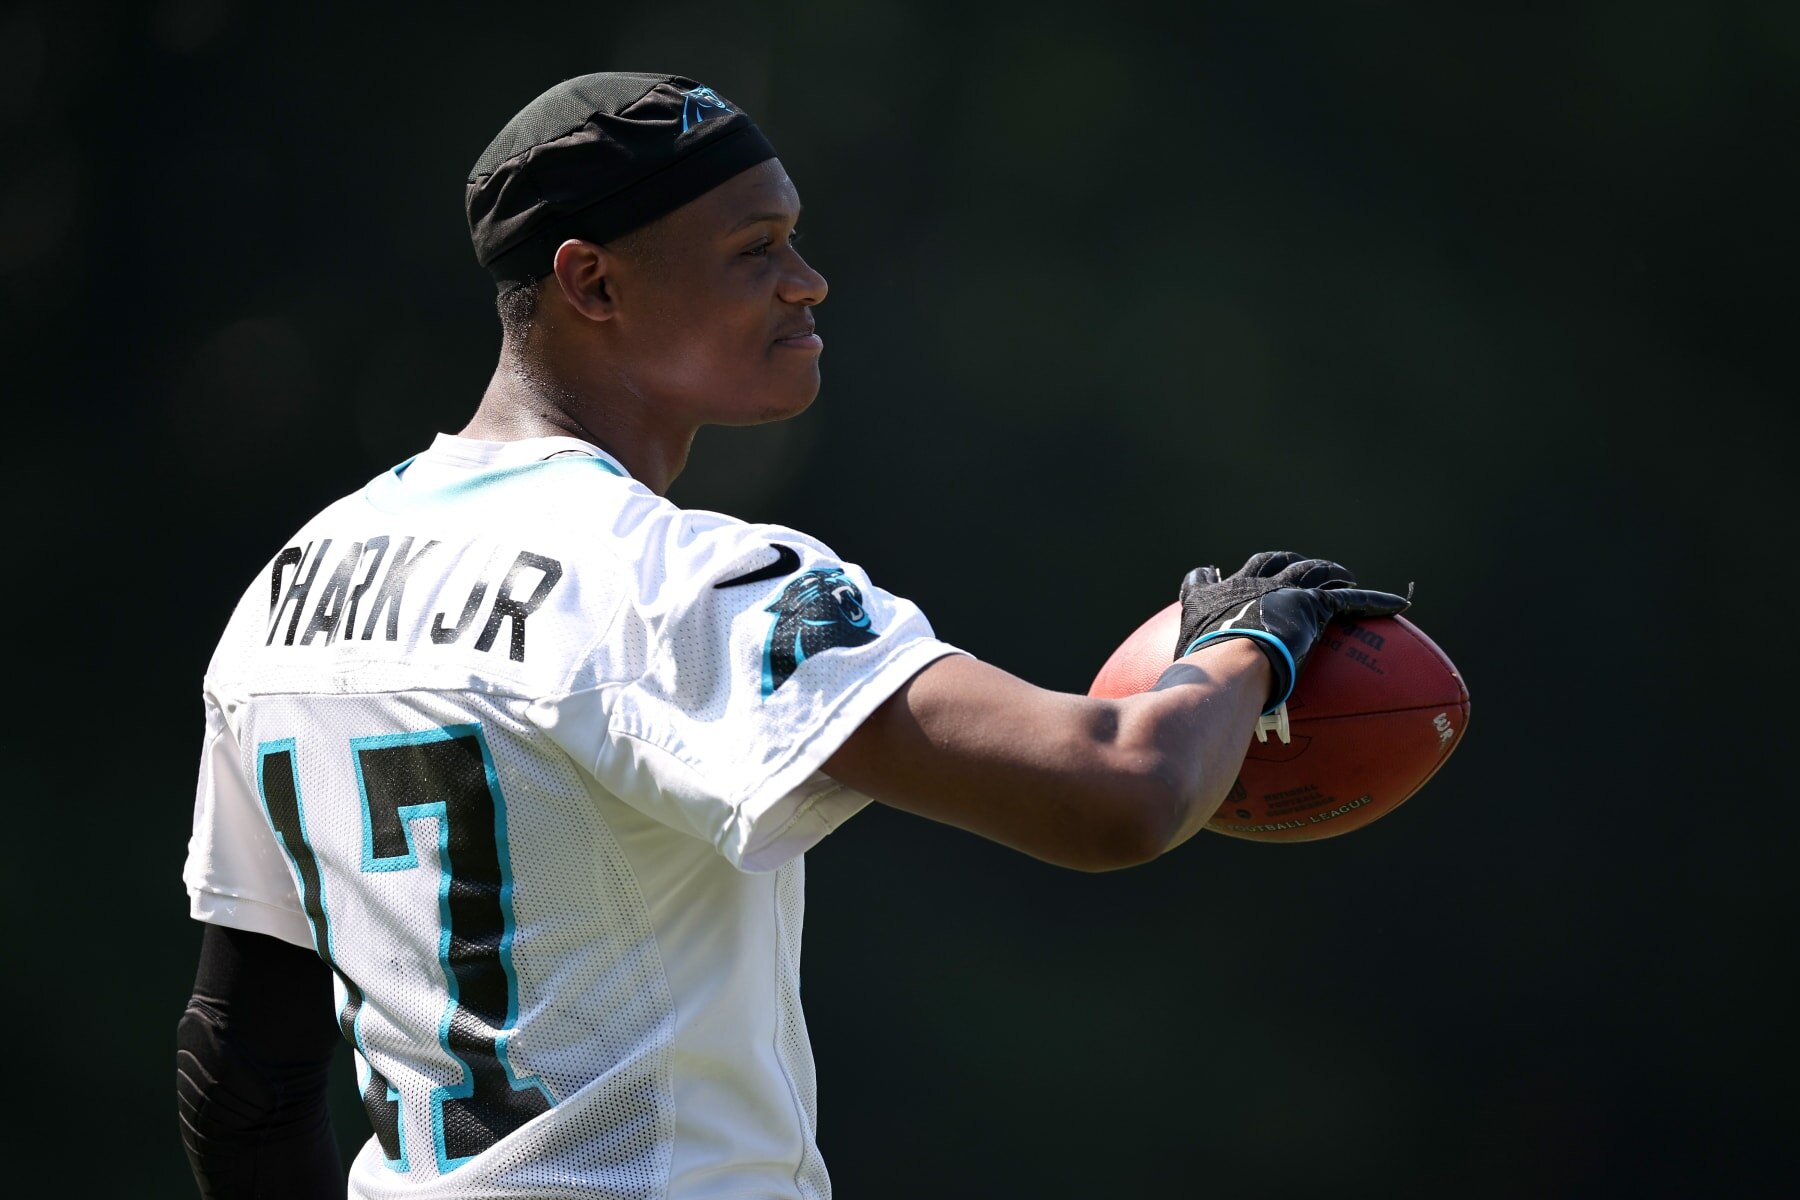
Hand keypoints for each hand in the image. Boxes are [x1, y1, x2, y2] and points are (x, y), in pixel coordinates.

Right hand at [1176, 552, 1409, 711]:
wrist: (1228, 659)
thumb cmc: (1201, 669)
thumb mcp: (1180, 665)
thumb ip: (1180, 669)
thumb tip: (1175, 696)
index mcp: (1222, 594)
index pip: (1224, 577)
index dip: (1238, 572)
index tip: (1235, 570)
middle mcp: (1253, 585)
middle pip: (1275, 563)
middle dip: (1288, 563)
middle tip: (1299, 568)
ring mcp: (1284, 592)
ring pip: (1314, 572)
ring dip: (1330, 572)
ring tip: (1344, 576)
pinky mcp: (1311, 605)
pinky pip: (1352, 601)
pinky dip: (1376, 601)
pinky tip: (1399, 604)